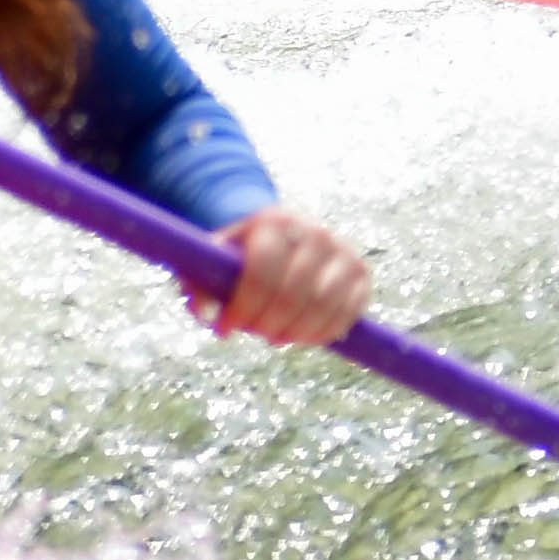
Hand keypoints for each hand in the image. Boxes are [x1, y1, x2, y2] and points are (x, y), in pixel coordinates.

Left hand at [198, 207, 368, 345]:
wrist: (283, 235)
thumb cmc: (240, 256)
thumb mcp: (212, 261)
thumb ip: (198, 287)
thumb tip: (209, 316)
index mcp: (274, 222)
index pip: (262, 271)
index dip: (242, 307)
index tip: (224, 329)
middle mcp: (314, 231)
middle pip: (293, 293)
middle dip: (267, 324)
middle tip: (253, 334)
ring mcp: (342, 251)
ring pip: (324, 304)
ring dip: (296, 332)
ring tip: (275, 337)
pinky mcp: (360, 272)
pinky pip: (349, 311)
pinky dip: (325, 332)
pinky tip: (303, 336)